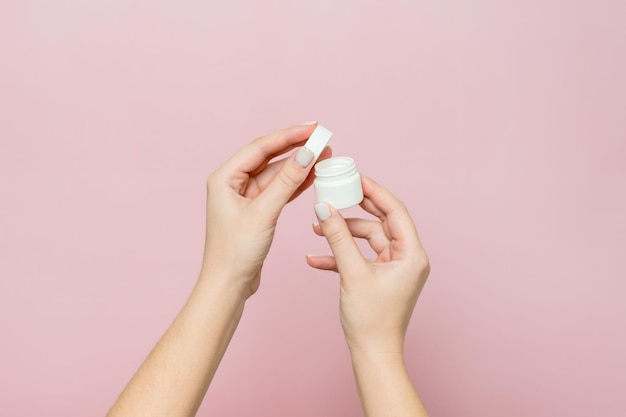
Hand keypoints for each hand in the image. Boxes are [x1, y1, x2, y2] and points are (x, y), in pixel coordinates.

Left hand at [201, 123, 330, 299]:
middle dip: (296, 147)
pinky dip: (296, 183)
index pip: (261, 147)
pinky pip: (279, 189)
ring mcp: (245, 197)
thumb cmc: (235, 252)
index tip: (313, 128)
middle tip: (322, 138)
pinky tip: (313, 175)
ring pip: (276, 173)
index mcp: (225, 178)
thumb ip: (286, 182)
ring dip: (299, 165)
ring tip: (324, 155)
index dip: (289, 136)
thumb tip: (306, 154)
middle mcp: (232, 183)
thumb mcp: (264, 213)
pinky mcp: (256, 210)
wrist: (229, 285)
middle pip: (269, 157)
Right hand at [307, 175, 429, 352]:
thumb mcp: (352, 273)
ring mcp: (393, 268)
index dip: (374, 192)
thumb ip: (338, 237)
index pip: (395, 211)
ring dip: (342, 234)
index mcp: (411, 254)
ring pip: (367, 239)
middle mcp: (407, 258)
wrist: (373, 355)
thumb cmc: (372, 321)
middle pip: (380, 222)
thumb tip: (324, 208)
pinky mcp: (379, 277)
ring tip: (316, 228)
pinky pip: (360, 257)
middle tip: (337, 192)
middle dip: (355, 209)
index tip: (355, 177)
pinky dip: (341, 255)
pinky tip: (315, 258)